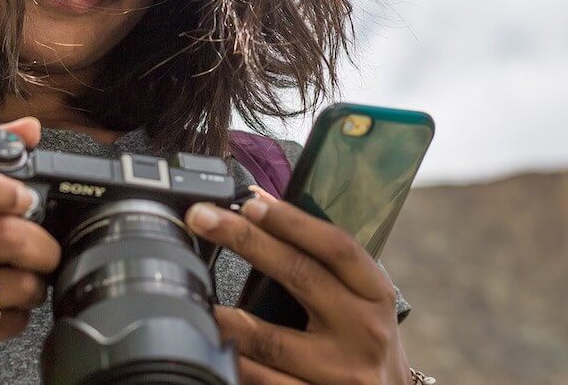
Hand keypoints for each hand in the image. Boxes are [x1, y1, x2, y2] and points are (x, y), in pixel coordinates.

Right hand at [0, 118, 60, 384]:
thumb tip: (30, 129)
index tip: (24, 195)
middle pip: (0, 236)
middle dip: (42, 244)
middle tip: (46, 248)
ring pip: (14, 284)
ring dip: (36, 283)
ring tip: (28, 279)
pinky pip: (6, 322)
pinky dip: (20, 315)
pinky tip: (6, 308)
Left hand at [186, 188, 409, 384]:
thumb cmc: (365, 339)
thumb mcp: (361, 297)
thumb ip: (321, 261)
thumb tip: (259, 206)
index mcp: (374, 293)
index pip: (336, 246)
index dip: (293, 221)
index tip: (251, 201)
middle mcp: (363, 330)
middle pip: (299, 275)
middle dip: (245, 240)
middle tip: (203, 218)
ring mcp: (341, 373)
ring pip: (271, 340)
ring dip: (227, 315)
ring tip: (193, 292)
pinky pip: (266, 383)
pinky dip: (235, 362)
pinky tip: (214, 345)